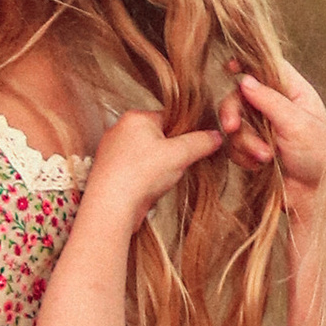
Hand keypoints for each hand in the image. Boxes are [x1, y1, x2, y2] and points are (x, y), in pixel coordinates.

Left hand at [86, 109, 222, 225]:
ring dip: (159, 168)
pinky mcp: (109, 171)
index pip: (169, 118)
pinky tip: (148, 189)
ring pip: (147, 155)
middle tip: (176, 167)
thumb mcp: (180, 155)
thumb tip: (215, 136)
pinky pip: (135, 170)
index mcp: (135, 117)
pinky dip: (145, 179)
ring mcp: (112, 151)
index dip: (185, 133)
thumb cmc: (140, 175)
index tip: (194, 147)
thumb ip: (201, 142)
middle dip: (172, 153)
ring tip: (160, 180)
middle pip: (158, 137)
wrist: (110, 207)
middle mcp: (119, 130)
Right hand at [216, 60, 325, 196]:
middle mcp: (276, 106)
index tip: (229, 66)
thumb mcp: (297, 125)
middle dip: (234, 112)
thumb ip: (270, 100)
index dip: (247, 63)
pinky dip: (243, 157)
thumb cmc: (317, 157)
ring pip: (234, 123)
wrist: (315, 197)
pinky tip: (261, 167)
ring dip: (245, 143)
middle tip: (232, 127)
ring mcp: (263, 128)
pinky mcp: (253, 149)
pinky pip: (233, 146)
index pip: (267, 66)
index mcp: (294, 92)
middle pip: (240, 95)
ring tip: (265, 158)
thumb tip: (245, 79)